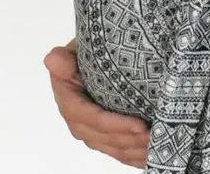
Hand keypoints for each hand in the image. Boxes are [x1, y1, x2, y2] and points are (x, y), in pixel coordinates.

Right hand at [44, 41, 148, 167]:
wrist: (90, 54)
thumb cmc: (84, 51)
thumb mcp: (74, 51)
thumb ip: (63, 59)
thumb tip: (54, 59)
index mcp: (69, 101)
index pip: (91, 118)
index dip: (115, 125)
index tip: (140, 125)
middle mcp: (78, 119)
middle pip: (103, 137)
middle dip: (129, 140)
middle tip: (154, 136)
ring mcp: (90, 129)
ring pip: (111, 146)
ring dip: (132, 151)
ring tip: (155, 147)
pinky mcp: (102, 133)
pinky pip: (115, 149)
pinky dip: (131, 156)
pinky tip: (148, 158)